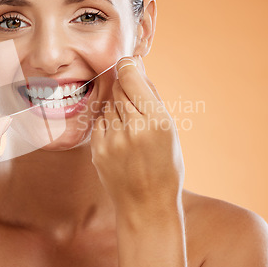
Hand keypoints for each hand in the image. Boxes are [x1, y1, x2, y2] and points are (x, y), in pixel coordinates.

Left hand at [90, 56, 184, 215]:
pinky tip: (120, 138)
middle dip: (125, 87)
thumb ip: (151, 96)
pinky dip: (108, 123)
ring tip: (131, 126)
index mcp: (157, 122)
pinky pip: (100, 122)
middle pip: (119, 89)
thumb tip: (137, 66)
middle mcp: (133, 129)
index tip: (127, 62)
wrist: (146, 205)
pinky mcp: (97, 150)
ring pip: (108, 105)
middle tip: (134, 99)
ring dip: (117, 107)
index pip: (132, 78)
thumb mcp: (170, 130)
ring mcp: (113, 140)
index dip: (128, 66)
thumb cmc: (164, 166)